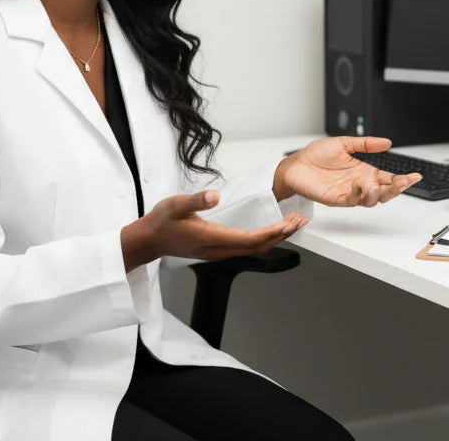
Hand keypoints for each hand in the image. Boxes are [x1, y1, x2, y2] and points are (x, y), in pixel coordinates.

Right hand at [121, 190, 305, 269]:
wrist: (149, 241)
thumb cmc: (161, 222)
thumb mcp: (174, 205)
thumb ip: (195, 200)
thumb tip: (214, 196)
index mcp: (211, 238)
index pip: (248, 239)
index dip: (270, 232)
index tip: (287, 224)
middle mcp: (218, 249)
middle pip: (257, 246)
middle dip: (280, 235)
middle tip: (299, 221)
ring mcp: (218, 252)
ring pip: (253, 249)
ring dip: (275, 237)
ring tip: (291, 225)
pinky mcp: (218, 250)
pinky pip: (246, 247)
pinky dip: (263, 239)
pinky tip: (271, 230)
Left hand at [274, 136, 421, 206]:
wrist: (296, 164)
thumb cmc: (317, 155)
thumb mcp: (345, 143)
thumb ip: (366, 144)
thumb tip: (387, 142)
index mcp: (364, 171)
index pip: (388, 178)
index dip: (402, 179)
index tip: (415, 176)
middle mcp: (359, 183)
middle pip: (384, 192)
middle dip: (396, 189)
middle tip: (403, 182)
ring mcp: (348, 192)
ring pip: (370, 200)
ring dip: (377, 194)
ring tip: (376, 184)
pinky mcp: (336, 198)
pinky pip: (351, 200)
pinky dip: (357, 194)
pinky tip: (358, 183)